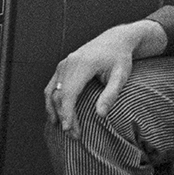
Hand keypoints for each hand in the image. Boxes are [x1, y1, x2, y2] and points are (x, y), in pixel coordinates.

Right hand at [45, 21, 164, 133]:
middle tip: (73, 135)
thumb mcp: (121, 76)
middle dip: (63, 116)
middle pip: (58, 95)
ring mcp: (63, 64)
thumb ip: (111, 95)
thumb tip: (100, 115)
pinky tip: (56, 114)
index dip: (67, 113)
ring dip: (55, 111)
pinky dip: (52, 101)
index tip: (70, 129)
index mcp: (82, 64)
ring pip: (51, 91)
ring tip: (63, 127)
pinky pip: (51, 86)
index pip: (69, 93)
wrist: (115, 39)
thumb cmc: (120, 58)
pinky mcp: (62, 66)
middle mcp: (69, 63)